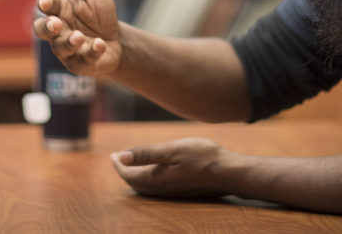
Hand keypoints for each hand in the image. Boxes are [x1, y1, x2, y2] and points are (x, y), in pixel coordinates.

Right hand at [33, 0, 120, 75]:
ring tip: (80, 36)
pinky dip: (91, 52)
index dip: (44, 4)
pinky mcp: (79, 64)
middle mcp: (58, 30)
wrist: (118, 39)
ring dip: (69, 42)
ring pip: (59, 48)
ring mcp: (66, 49)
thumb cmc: (100, 14)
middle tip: (56, 24)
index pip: (45, 5)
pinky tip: (100, 44)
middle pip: (41, 30)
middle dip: (46, 27)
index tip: (47, 2)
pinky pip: (81, 60)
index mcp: (59, 9)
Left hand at [110, 138, 235, 198]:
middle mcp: (162, 189)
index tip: (111, 155)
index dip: (118, 165)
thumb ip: (146, 154)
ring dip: (136, 176)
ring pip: (146, 187)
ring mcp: (173, 191)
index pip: (129, 174)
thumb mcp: (172, 149)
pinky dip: (148, 179)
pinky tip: (155, 171)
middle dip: (124, 172)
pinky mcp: (182, 190)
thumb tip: (121, 157)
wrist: (230, 173)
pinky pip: (157, 188)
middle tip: (117, 159)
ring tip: (132, 165)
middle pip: (135, 183)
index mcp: (156, 178)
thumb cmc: (203, 157)